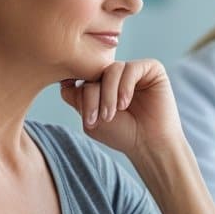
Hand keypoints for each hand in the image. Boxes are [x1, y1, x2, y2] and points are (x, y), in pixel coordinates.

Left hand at [59, 59, 182, 157]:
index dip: (80, 94)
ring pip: (111, 70)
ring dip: (108, 93)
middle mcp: (117, 75)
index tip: (88, 119)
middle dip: (93, 97)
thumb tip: (63, 81)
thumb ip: (76, 99)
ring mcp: (134, 71)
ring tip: (112, 114)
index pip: (83, 77)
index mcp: (102, 84)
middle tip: (99, 119)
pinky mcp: (151, 69)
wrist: (149, 144)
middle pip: (94, 72)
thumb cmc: (122, 134)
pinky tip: (125, 104)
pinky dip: (124, 87)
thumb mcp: (91, 119)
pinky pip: (131, 68)